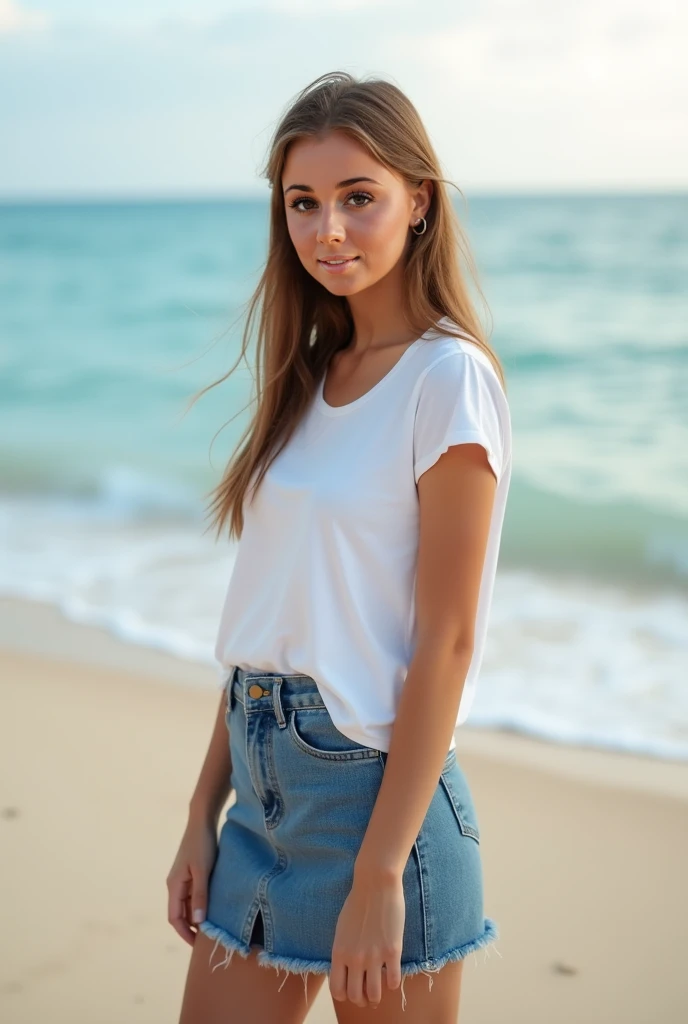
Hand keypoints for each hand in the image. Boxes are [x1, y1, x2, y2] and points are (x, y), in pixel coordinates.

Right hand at [166, 816, 217, 945]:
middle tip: (209, 939)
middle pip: (180, 913)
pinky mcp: (191, 873)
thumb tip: (198, 922)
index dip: (184, 933)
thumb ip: (200, 896)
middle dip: (191, 927)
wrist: (202, 820)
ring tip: (214, 926)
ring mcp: (182, 878)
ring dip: (197, 916)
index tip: (198, 946)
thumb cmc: (202, 844)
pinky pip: (193, 895)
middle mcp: (175, 884)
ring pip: (188, 905)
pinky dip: (201, 904)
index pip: (174, 918)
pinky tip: (214, 907)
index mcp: (174, 886)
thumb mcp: (202, 871)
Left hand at [329, 871, 404, 1008]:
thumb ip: (343, 950)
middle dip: (361, 1000)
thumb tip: (345, 968)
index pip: (337, 990)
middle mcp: (354, 958)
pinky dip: (393, 983)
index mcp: (339, 952)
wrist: (376, 883)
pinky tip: (393, 973)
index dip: (344, 996)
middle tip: (367, 995)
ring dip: (377, 996)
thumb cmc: (358, 901)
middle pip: (355, 996)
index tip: (351, 991)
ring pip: (374, 995)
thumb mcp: (342, 928)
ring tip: (380, 990)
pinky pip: (393, 981)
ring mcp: (374, 956)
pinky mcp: (392, 950)